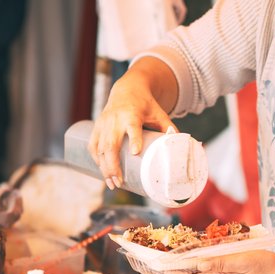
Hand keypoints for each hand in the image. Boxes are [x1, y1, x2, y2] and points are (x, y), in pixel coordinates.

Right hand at [88, 58, 177, 190]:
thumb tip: (181, 146)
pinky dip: (96, 160)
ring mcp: (104, 124)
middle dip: (113, 166)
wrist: (126, 89)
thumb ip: (169, 129)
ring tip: (112, 184)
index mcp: (132, 114)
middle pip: (111, 144)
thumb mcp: (160, 114)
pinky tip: (102, 172)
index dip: (134, 139)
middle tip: (119, 183)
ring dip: (104, 168)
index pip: (133, 127)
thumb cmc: (146, 105)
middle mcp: (115, 119)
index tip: (136, 153)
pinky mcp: (97, 127)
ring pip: (100, 148)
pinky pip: (93, 146)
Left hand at [172, 250, 274, 273]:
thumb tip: (198, 264)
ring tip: (175, 259)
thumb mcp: (242, 260)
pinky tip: (198, 258)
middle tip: (163, 261)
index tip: (162, 266)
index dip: (175, 273)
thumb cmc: (263, 266)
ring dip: (186, 269)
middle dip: (176, 272)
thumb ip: (220, 263)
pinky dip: (199, 266)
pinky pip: (209, 272)